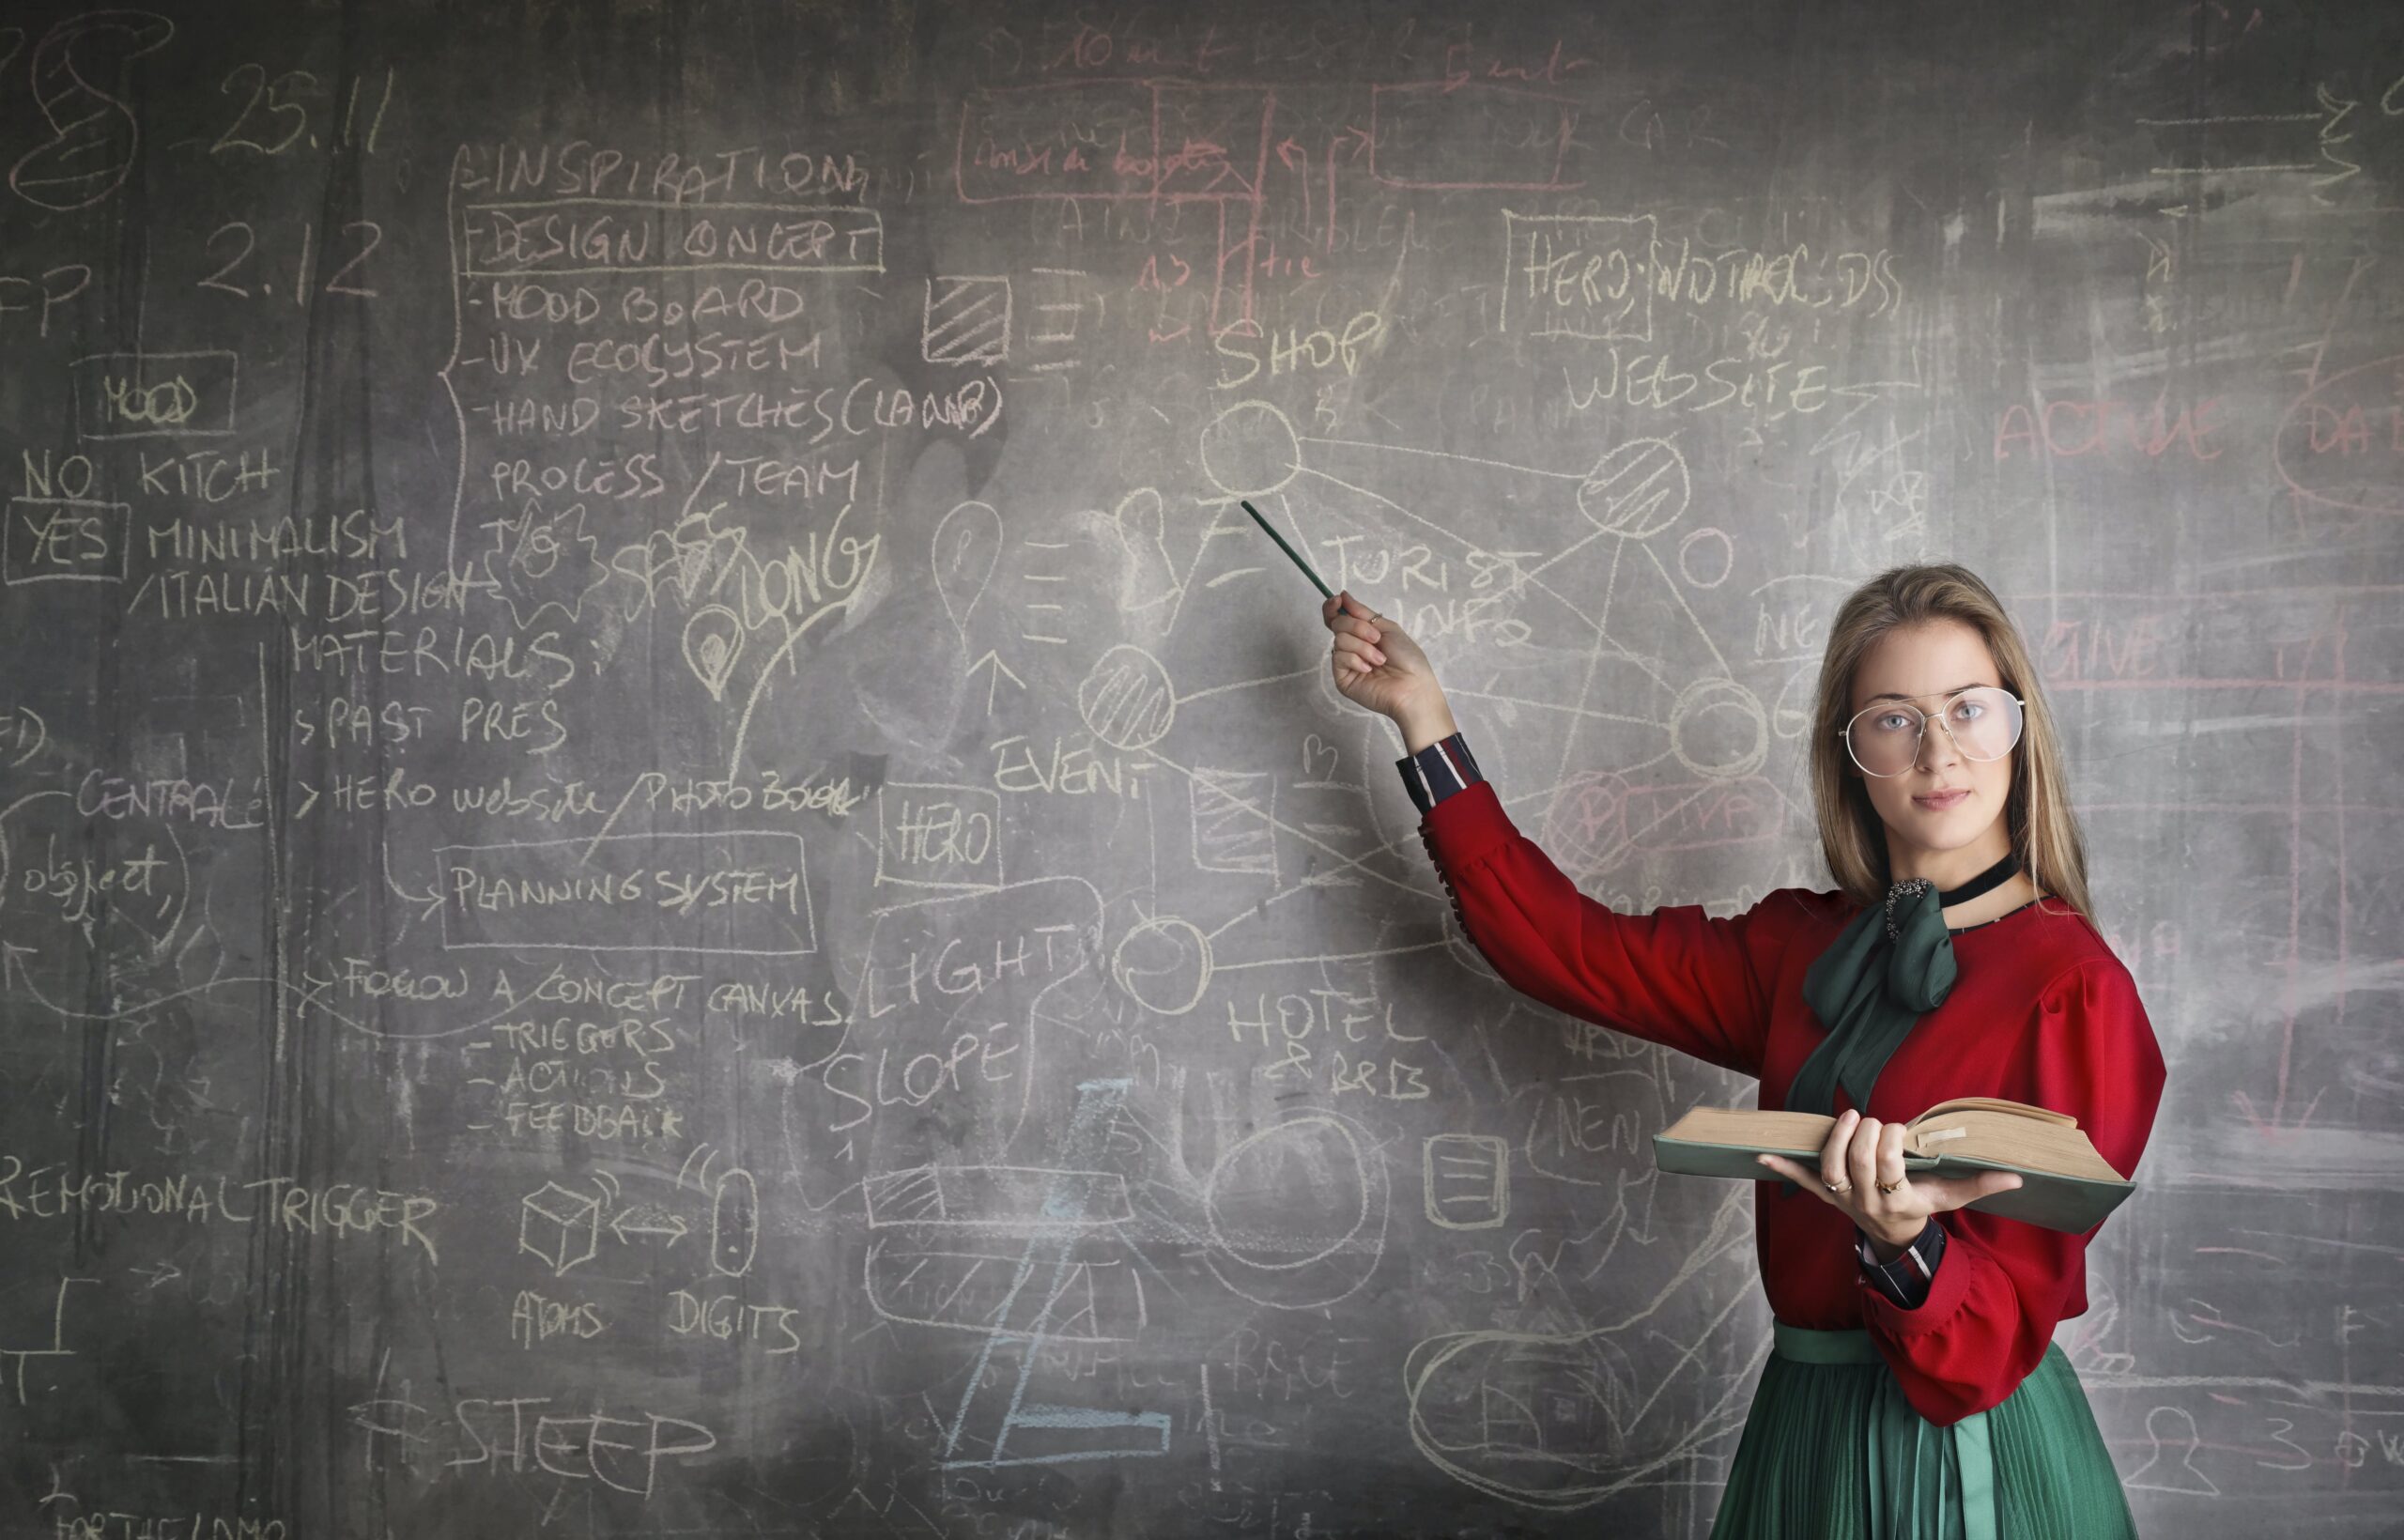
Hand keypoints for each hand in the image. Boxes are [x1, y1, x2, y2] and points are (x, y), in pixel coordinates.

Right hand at [1321, 590, 1453, 746]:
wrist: (1413, 686)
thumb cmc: (1407, 658)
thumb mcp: (1387, 628)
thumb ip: (1362, 613)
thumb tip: (1343, 596)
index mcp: (1362, 634)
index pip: (1338, 617)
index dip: (1333, 607)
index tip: (1338, 600)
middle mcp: (1351, 647)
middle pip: (1337, 624)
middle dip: (1357, 627)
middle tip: (1376, 639)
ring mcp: (1346, 663)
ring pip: (1339, 640)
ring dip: (1362, 646)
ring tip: (1380, 660)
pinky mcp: (1342, 678)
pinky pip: (1339, 657)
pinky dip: (1356, 659)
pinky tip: (1369, 670)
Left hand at [1756, 1108, 2023, 1253]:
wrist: (1892, 1238)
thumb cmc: (1922, 1208)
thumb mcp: (1951, 1199)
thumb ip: (1981, 1185)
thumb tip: (2016, 1176)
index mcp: (1897, 1202)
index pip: (1888, 1168)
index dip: (1891, 1143)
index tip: (1900, 1129)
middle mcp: (1865, 1202)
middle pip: (1857, 1163)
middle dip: (1866, 1135)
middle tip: (1877, 1121)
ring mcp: (1842, 1199)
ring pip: (1829, 1168)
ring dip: (1835, 1139)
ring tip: (1850, 1117)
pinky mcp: (1825, 1194)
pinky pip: (1801, 1182)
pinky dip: (1782, 1168)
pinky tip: (1762, 1154)